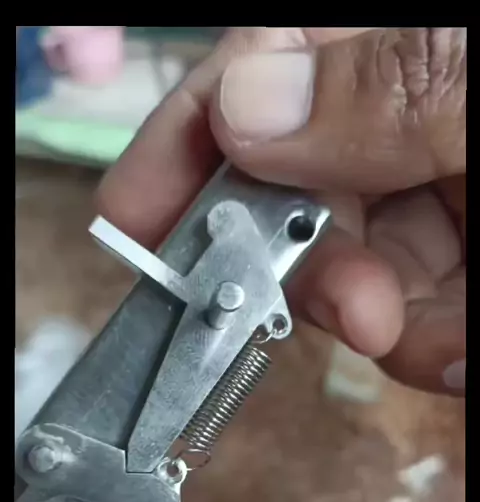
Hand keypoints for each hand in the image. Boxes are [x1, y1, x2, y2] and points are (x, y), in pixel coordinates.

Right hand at [99, 26, 465, 395]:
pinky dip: (425, 352)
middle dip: (303, 265)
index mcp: (413, 54)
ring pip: (347, 271)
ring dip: (373, 324)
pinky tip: (461, 359)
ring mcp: (439, 203)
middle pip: (297, 188)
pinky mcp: (460, 274)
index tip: (137, 211)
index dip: (195, 132)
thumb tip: (241, 106)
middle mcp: (411, 128)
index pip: (274, 67)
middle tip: (356, 316)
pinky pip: (405, 322)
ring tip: (450, 353)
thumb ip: (388, 92)